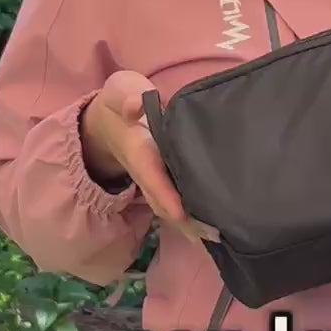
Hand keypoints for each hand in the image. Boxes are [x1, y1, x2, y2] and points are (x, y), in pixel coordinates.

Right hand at [81, 71, 218, 243]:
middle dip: (184, 221)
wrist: (109, 119)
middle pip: (163, 202)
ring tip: (220, 239)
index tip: (180, 212)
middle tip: (213, 237)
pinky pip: (177, 204)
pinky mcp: (164, 183)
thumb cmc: (122, 100)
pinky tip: (215, 229)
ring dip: (190, 226)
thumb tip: (136, 106)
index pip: (151, 174)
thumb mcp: (121, 90)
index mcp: (138, 150)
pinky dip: (192, 219)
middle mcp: (146, 172)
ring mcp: (154, 181)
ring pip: (171, 208)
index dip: (164, 193)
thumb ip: (127, 97)